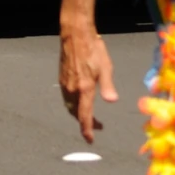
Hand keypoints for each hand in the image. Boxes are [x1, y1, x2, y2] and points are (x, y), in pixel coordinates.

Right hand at [58, 23, 116, 142]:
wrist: (75, 34)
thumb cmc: (93, 49)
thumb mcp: (105, 67)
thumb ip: (108, 86)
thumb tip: (112, 101)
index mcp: (84, 88)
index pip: (84, 116)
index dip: (87, 130)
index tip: (91, 139)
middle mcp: (72, 89)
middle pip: (76, 113)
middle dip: (85, 122)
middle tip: (97, 126)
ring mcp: (65, 83)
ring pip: (70, 106)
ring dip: (79, 114)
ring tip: (90, 115)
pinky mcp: (62, 77)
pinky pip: (67, 97)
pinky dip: (74, 104)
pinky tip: (81, 100)